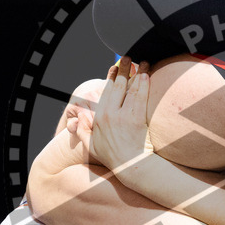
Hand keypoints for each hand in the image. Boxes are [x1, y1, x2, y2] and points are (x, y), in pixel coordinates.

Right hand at [82, 57, 153, 171]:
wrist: (130, 166)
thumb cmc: (112, 158)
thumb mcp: (91, 146)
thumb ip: (82, 131)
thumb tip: (76, 119)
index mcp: (99, 117)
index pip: (106, 91)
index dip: (111, 77)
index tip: (115, 67)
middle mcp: (109, 114)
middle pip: (117, 85)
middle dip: (124, 69)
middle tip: (129, 58)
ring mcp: (123, 116)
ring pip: (130, 88)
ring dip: (137, 72)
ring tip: (144, 62)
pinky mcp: (136, 118)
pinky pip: (140, 96)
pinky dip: (144, 83)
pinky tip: (147, 74)